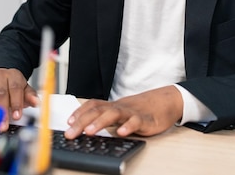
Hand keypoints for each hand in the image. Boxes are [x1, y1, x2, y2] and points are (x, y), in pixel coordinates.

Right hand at [0, 68, 38, 129]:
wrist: (1, 74)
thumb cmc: (13, 85)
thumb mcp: (25, 88)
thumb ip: (30, 96)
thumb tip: (36, 102)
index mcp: (13, 76)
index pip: (15, 89)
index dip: (16, 103)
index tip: (17, 116)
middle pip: (0, 93)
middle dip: (1, 110)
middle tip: (2, 124)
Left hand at [64, 85, 183, 137]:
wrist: (166, 101)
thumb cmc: (141, 109)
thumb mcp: (121, 113)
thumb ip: (107, 119)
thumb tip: (87, 129)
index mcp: (113, 106)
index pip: (92, 105)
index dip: (79, 112)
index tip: (68, 122)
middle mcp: (120, 107)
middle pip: (98, 110)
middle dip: (82, 121)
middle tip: (70, 133)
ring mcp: (132, 112)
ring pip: (114, 114)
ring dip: (100, 122)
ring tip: (89, 131)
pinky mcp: (146, 119)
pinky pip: (136, 121)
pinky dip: (128, 126)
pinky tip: (121, 133)